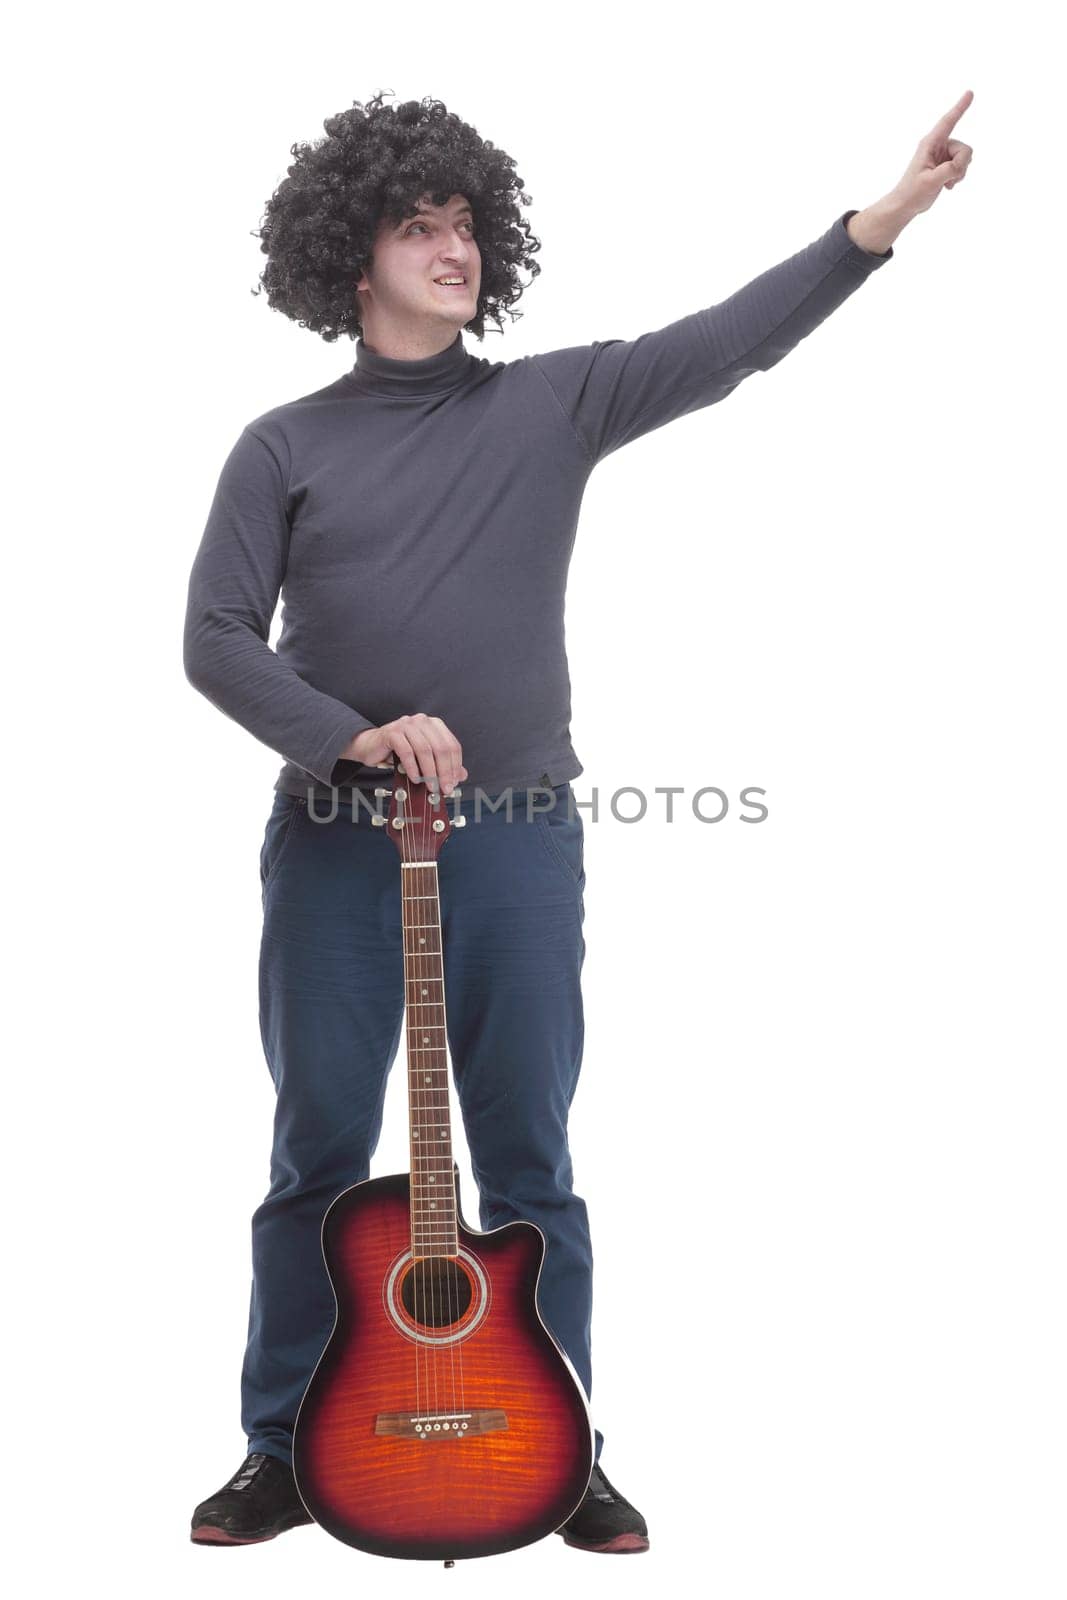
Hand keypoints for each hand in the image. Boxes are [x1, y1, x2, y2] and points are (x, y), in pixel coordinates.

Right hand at [345, 714, 467, 794]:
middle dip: (444, 772)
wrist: (371, 747)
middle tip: (444, 789)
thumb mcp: (424, 759)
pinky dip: (413, 768)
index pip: (452, 746)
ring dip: (430, 772)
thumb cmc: (399, 753)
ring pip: (425, 750)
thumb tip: (461, 776)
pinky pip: (407, 752)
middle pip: (441, 748)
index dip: (455, 766)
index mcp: (434, 725)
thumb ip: (443, 765)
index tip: (453, 783)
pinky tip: (415, 779)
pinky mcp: (393, 732)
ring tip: (431, 787)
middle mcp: (422, 721)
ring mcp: (407, 724)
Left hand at [888, 89, 974, 219]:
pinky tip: (947, 185)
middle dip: (961, 165)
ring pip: (966, 158)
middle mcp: (938, 145)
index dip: (960, 107)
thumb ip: (947, 171)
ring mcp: (943, 154)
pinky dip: (958, 176)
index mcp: (930, 144)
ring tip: (945, 182)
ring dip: (960, 172)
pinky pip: (963, 165)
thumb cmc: (912, 192)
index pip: (948, 122)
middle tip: (948, 179)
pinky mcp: (946, 164)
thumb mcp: (929, 182)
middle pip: (964, 149)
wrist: (906, 205)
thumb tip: (960, 164)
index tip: (970, 92)